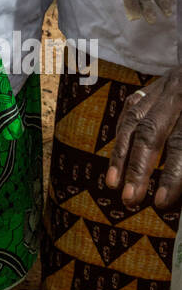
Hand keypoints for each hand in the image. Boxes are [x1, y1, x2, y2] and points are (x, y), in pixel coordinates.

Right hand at [105, 69, 181, 209]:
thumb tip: (179, 199)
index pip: (180, 143)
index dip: (172, 175)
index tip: (161, 202)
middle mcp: (177, 92)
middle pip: (151, 131)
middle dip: (138, 167)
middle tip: (130, 198)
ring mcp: (163, 87)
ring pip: (134, 120)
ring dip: (121, 155)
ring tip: (113, 183)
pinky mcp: (153, 87)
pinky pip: (131, 109)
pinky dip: (123, 134)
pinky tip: (118, 157)